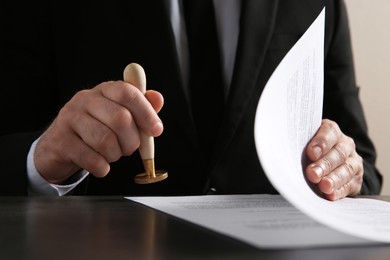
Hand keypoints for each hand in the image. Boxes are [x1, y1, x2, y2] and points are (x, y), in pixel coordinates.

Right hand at [34, 81, 163, 183]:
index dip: (146, 113)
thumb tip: (158, 98)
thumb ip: (141, 107)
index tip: (156, 130)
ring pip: (105, 140)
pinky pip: (91, 159)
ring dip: (116, 154)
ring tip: (113, 154)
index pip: (127, 93)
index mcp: (104, 90)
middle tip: (130, 148)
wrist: (60, 146)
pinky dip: (102, 167)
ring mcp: (70, 118)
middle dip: (132, 140)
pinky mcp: (60, 141)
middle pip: (120, 118)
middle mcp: (85, 100)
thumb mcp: (120, 114)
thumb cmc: (96, 129)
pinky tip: (101, 165)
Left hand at [305, 119, 362, 200]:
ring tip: (324, 186)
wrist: (327, 163)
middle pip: (338, 153)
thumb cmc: (310, 151)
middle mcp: (345, 145)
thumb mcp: (304, 144)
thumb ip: (298, 146)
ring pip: (346, 169)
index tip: (311, 153)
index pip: (330, 132)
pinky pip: (350, 184)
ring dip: (334, 179)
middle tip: (312, 174)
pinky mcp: (356, 179)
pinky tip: (331, 194)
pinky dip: (340, 190)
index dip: (321, 143)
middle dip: (324, 165)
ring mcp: (353, 162)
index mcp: (331, 132)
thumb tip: (284, 156)